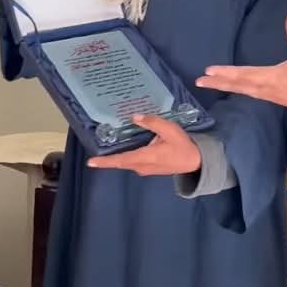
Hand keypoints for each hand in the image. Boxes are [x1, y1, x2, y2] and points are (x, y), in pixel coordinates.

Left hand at [87, 114, 201, 175]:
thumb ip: (152, 123)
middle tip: (94, 154)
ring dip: (116, 157)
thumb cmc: (182, 145)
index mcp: (146, 157)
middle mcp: (142, 166)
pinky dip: (126, 155)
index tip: (91, 162)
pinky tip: (124, 145)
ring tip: (107, 144)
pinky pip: (132, 161)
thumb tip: (134, 117)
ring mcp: (145, 169)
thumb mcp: (170, 129)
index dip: (106, 162)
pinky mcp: (148, 167)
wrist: (195, 161)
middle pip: (121, 162)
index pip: (122, 160)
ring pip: (126, 162)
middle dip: (107, 159)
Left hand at [196, 10, 286, 113]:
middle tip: (198, 81)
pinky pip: (251, 93)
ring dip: (226, 86)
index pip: (241, 74)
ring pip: (243, 90)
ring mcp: (270, 95)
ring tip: (211, 83)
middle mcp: (266, 89)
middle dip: (218, 82)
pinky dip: (239, 89)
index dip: (224, 72)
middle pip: (237, 85)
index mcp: (270, 78)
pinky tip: (237, 87)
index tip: (207, 71)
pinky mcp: (276, 97)